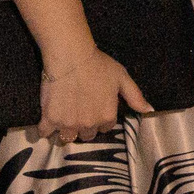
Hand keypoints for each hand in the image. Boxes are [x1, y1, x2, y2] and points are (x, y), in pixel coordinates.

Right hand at [36, 48, 151, 144]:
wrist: (71, 56)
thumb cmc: (99, 65)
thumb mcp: (122, 78)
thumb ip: (135, 97)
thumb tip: (149, 111)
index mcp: (106, 117)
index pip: (105, 128)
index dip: (100, 118)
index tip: (95, 107)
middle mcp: (88, 124)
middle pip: (87, 134)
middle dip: (85, 125)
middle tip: (80, 110)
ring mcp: (68, 123)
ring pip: (68, 136)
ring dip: (67, 129)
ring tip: (65, 116)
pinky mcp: (50, 119)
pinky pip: (45, 132)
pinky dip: (45, 129)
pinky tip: (47, 122)